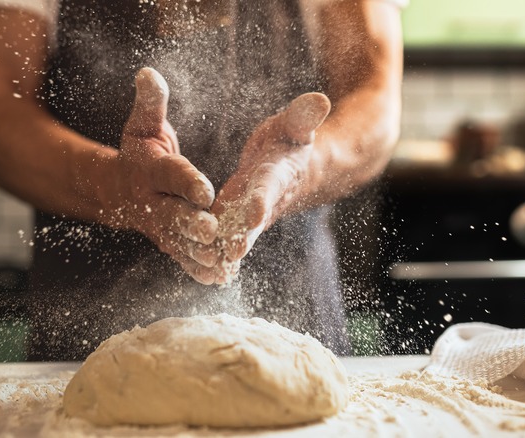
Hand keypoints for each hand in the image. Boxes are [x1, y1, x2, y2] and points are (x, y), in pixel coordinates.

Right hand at [110, 67, 219, 283]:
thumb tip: (148, 72)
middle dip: (191, 223)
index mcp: (150, 170)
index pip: (170, 175)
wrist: (117, 190)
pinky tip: (218, 278)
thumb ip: (150, 103)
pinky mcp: (166, 242)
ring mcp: (158, 226)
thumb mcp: (143, 125)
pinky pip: (181, 257)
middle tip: (212, 231)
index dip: (187, 181)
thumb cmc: (139, 151)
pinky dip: (197, 269)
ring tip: (221, 261)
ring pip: (178, 242)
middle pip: (172, 214)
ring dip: (198, 253)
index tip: (205, 189)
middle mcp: (152, 202)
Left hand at [210, 93, 330, 282]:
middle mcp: (265, 199)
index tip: (254, 212)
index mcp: (277, 174)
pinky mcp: (237, 220)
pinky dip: (218, 254)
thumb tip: (321, 99)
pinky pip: (227, 238)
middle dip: (243, 236)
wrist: (295, 168)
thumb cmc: (290, 140)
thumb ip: (303, 116)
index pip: (269, 187)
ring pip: (238, 235)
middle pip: (253, 221)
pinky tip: (203, 270)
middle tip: (231, 253)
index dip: (262, 199)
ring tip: (212, 269)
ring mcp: (250, 214)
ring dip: (226, 251)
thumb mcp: (295, 125)